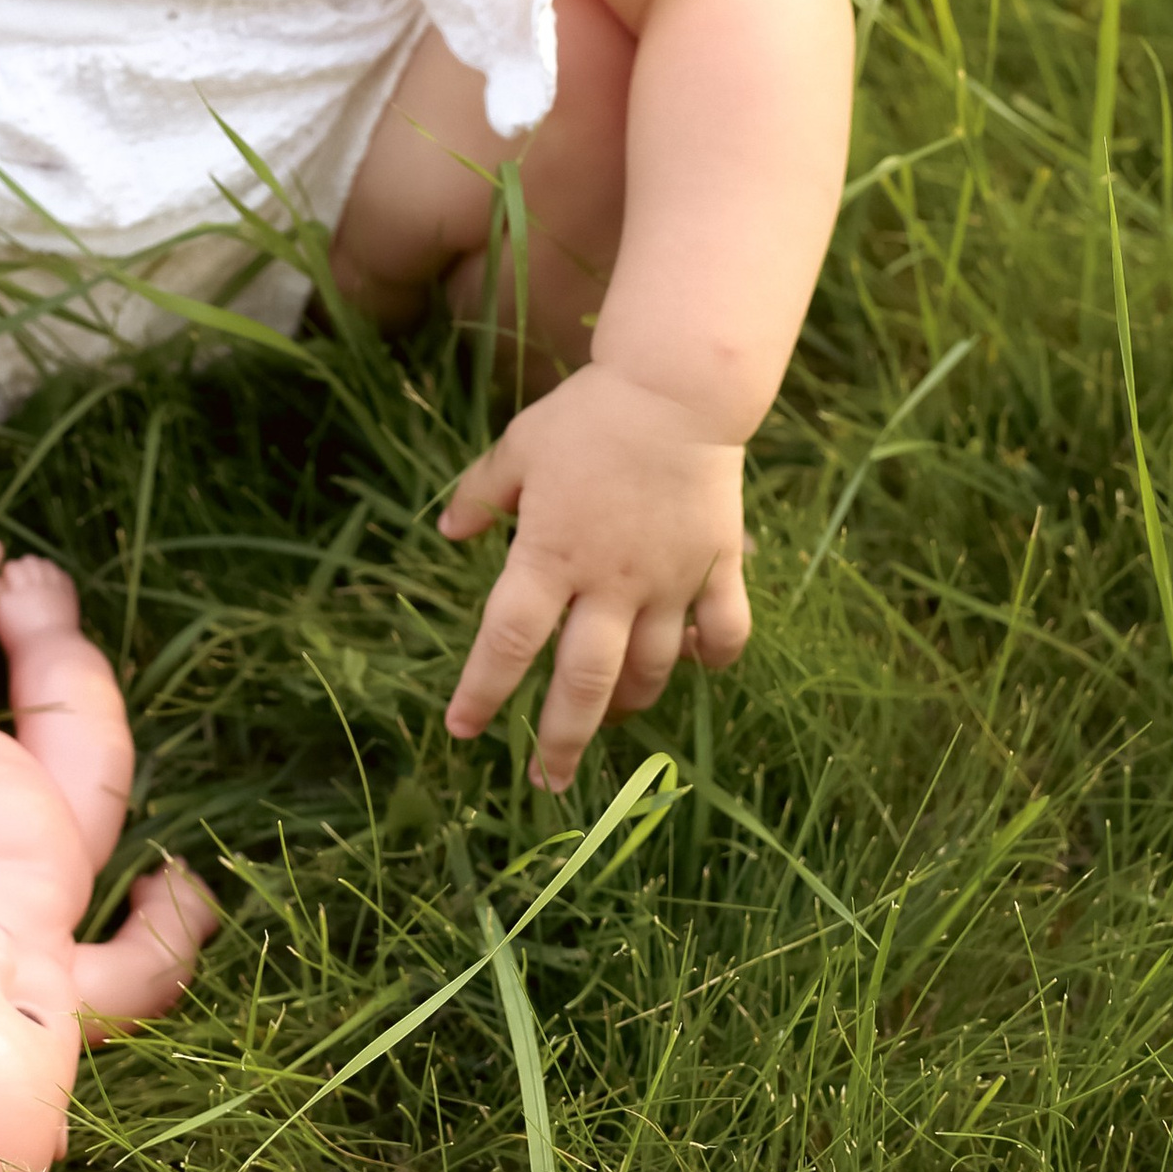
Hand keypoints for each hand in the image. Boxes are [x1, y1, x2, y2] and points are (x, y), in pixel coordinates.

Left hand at [440, 362, 750, 791]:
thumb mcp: (518, 448)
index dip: (482, 693)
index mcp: (550, 556)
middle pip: (583, 683)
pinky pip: (725, 632)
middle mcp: (610, 583)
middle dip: (561, 741)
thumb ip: (481, 495)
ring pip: (653, 670)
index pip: (506, 643)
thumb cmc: (588, 416)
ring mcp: (670, 581)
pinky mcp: (718, 567)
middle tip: (546, 783)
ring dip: (629, 705)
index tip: (463, 731)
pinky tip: (700, 667)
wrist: (678, 389)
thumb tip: (448, 530)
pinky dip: (713, 658)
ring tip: (612, 722)